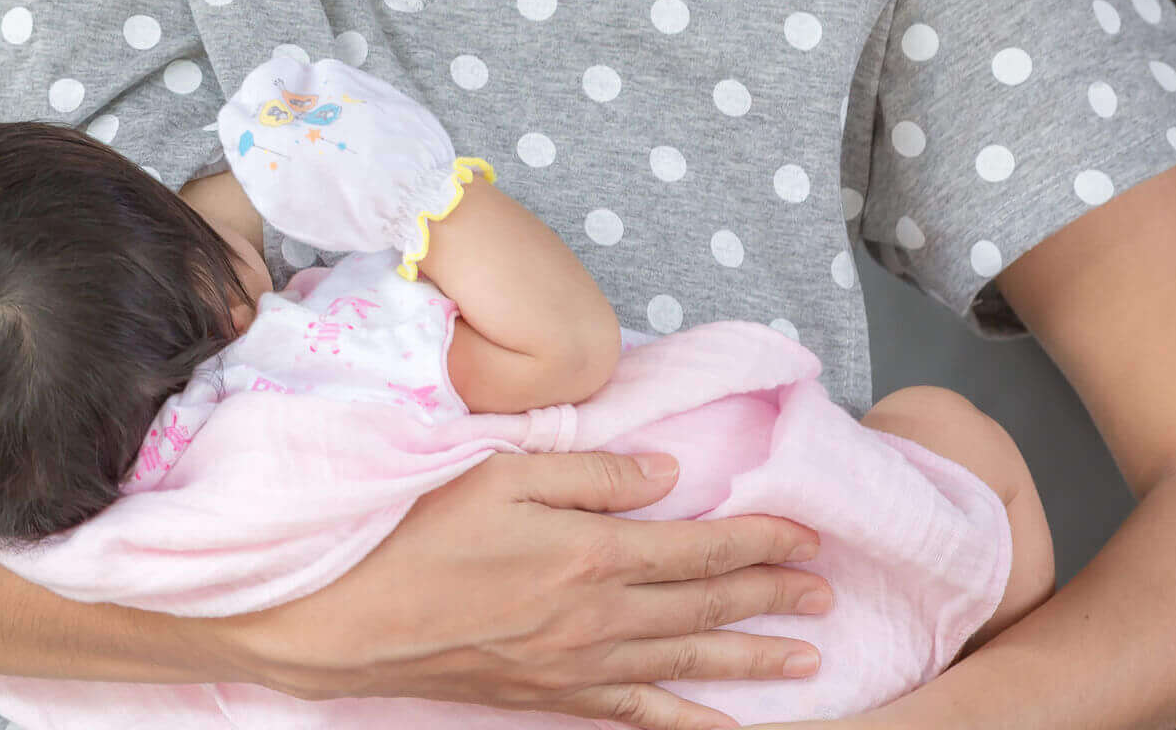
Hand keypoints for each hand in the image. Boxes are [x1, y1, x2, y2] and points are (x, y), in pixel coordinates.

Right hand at [202, 450, 833, 729]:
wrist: (348, 617)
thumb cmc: (414, 531)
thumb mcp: (498, 471)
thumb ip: (588, 472)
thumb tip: (666, 472)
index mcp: (590, 554)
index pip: (697, 547)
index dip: (758, 540)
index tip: (808, 536)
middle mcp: (598, 619)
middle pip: (704, 609)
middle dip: (771, 596)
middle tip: (827, 593)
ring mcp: (577, 667)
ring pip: (686, 666)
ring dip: (751, 659)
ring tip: (807, 658)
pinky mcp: (550, 697)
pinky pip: (637, 716)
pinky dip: (687, 723)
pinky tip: (723, 729)